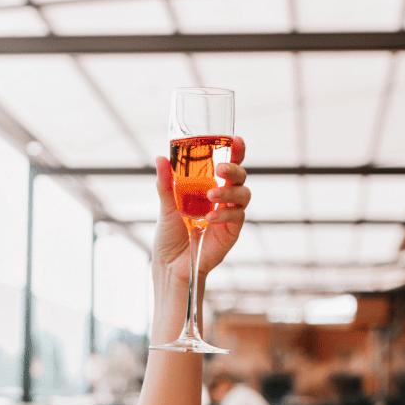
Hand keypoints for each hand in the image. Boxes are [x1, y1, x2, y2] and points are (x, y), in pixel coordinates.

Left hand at [152, 136, 249, 284]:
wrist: (171, 264)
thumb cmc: (170, 235)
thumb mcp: (166, 206)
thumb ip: (166, 183)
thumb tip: (160, 158)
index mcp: (209, 187)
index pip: (227, 166)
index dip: (236, 152)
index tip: (237, 140)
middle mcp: (223, 199)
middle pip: (240, 177)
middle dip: (234, 169)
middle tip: (221, 169)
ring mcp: (229, 215)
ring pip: (243, 195)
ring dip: (230, 193)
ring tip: (211, 196)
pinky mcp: (232, 232)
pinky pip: (237, 217)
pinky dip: (225, 215)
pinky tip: (210, 218)